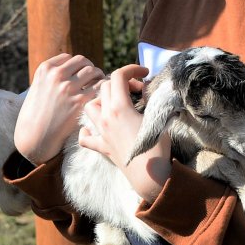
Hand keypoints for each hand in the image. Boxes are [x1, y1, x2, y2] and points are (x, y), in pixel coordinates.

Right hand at [13, 53, 105, 163]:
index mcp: (45, 69)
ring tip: (98, 84)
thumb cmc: (35, 115)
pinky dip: (102, 89)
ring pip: (93, 71)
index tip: (79, 73)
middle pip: (82, 61)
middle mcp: (56, 75)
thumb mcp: (37, 88)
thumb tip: (69, 69)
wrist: (34, 137)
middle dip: (89, 68)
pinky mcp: (79, 102)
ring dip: (98, 76)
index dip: (76, 65)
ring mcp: (68, 88)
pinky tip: (100, 95)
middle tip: (92, 77)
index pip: (68, 57)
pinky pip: (98, 87)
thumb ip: (50, 77)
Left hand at [78, 64, 170, 202]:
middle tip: (138, 90)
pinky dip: (86, 130)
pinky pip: (85, 137)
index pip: (119, 76)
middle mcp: (106, 117)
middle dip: (122, 82)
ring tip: (117, 103)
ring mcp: (102, 133)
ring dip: (102, 99)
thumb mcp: (159, 117)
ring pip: (90, 107)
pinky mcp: (102, 147)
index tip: (145, 72)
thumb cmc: (157, 147)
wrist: (150, 176)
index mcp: (120, 107)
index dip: (132, 69)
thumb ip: (152, 99)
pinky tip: (93, 128)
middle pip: (105, 87)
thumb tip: (148, 88)